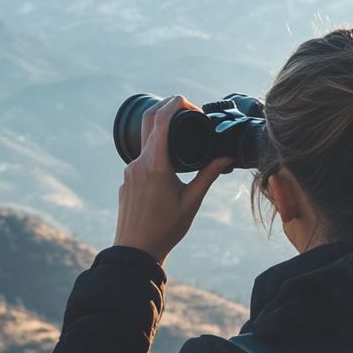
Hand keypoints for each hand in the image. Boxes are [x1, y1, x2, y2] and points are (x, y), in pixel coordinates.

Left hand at [113, 95, 233, 264]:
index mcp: (156, 164)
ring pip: (146, 142)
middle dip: (167, 109)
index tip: (187, 101)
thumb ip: (209, 175)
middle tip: (186, 110)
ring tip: (182, 141)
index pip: (161, 120)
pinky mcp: (126, 180)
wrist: (135, 251)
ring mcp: (129, 171)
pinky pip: (141, 158)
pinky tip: (169, 167)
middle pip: (149, 122)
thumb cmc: (166, 228)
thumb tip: (226, 157)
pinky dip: (156, 153)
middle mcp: (139, 163)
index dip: (174, 103)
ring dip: (162, 135)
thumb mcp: (192, 201)